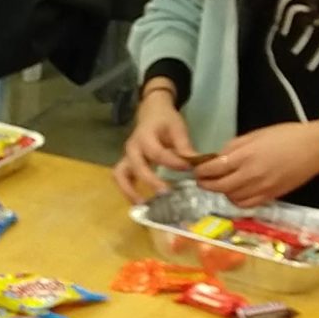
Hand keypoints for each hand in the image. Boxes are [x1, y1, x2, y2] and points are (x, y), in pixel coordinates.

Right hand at [113, 80, 200, 201]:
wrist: (151, 112)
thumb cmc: (165, 121)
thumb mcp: (177, 128)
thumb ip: (184, 146)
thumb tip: (198, 165)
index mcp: (145, 136)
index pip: (157, 152)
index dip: (172, 162)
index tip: (189, 169)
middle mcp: (132, 148)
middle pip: (137, 166)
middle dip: (151, 181)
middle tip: (166, 193)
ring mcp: (126, 157)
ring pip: (121, 175)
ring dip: (130, 191)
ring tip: (144, 205)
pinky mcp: (126, 164)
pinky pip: (121, 179)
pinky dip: (127, 191)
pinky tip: (140, 203)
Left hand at [192, 122, 318, 209]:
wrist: (316, 148)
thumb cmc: (287, 135)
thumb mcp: (256, 134)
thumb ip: (234, 146)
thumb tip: (218, 157)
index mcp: (245, 156)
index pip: (214, 168)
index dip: (201, 171)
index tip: (197, 169)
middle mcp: (250, 175)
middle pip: (219, 186)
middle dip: (206, 184)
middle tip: (203, 180)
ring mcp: (261, 188)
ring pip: (231, 198)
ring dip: (222, 192)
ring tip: (222, 184)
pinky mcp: (270, 196)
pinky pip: (246, 204)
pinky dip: (237, 200)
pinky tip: (237, 192)